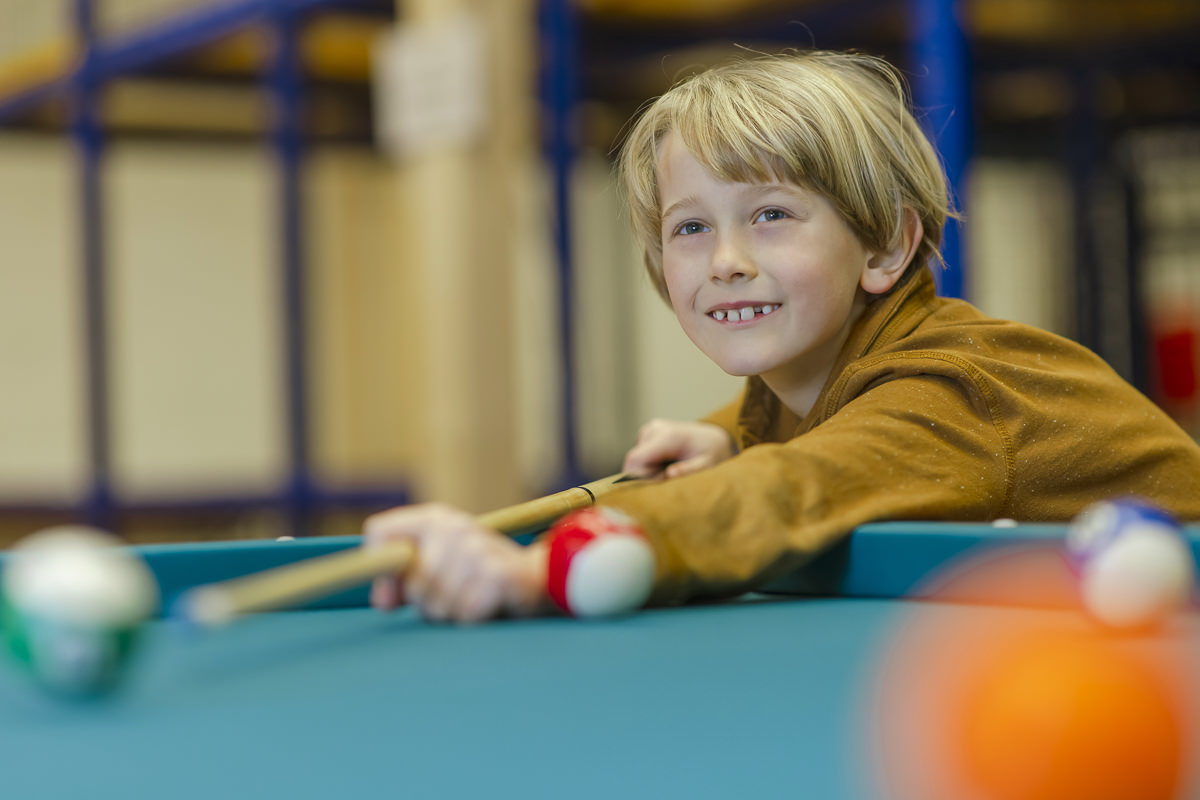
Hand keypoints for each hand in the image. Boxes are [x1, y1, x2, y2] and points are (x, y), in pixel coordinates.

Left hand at [364, 503, 550, 623]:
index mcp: (434, 519)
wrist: (541, 578)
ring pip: (438, 605)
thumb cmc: (479, 578)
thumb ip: (403, 582)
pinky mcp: (498, 573)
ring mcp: (477, 547)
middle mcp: (454, 526)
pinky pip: (466, 614)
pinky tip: (492, 606)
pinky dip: (476, 620)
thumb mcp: (438, 572)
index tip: (393, 595)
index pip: (379, 531)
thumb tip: (383, 601)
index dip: (381, 570)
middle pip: (413, 585)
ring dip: (455, 615)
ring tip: (476, 600)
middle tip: (457, 597)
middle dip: (430, 604)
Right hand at [622, 419, 734, 479]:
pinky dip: (649, 464)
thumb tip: (669, 475)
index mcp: (668, 436)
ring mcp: (651, 429)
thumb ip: (688, 470)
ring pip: (636, 459)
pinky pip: (640, 455)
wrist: (714, 438)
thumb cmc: (712, 453)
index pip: (635, 458)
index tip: (655, 487)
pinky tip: (666, 464)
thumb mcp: (707, 465)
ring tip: (670, 471)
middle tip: (667, 481)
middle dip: (645, 476)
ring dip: (648, 470)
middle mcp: (655, 429)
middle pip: (634, 461)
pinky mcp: (648, 433)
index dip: (638, 477)